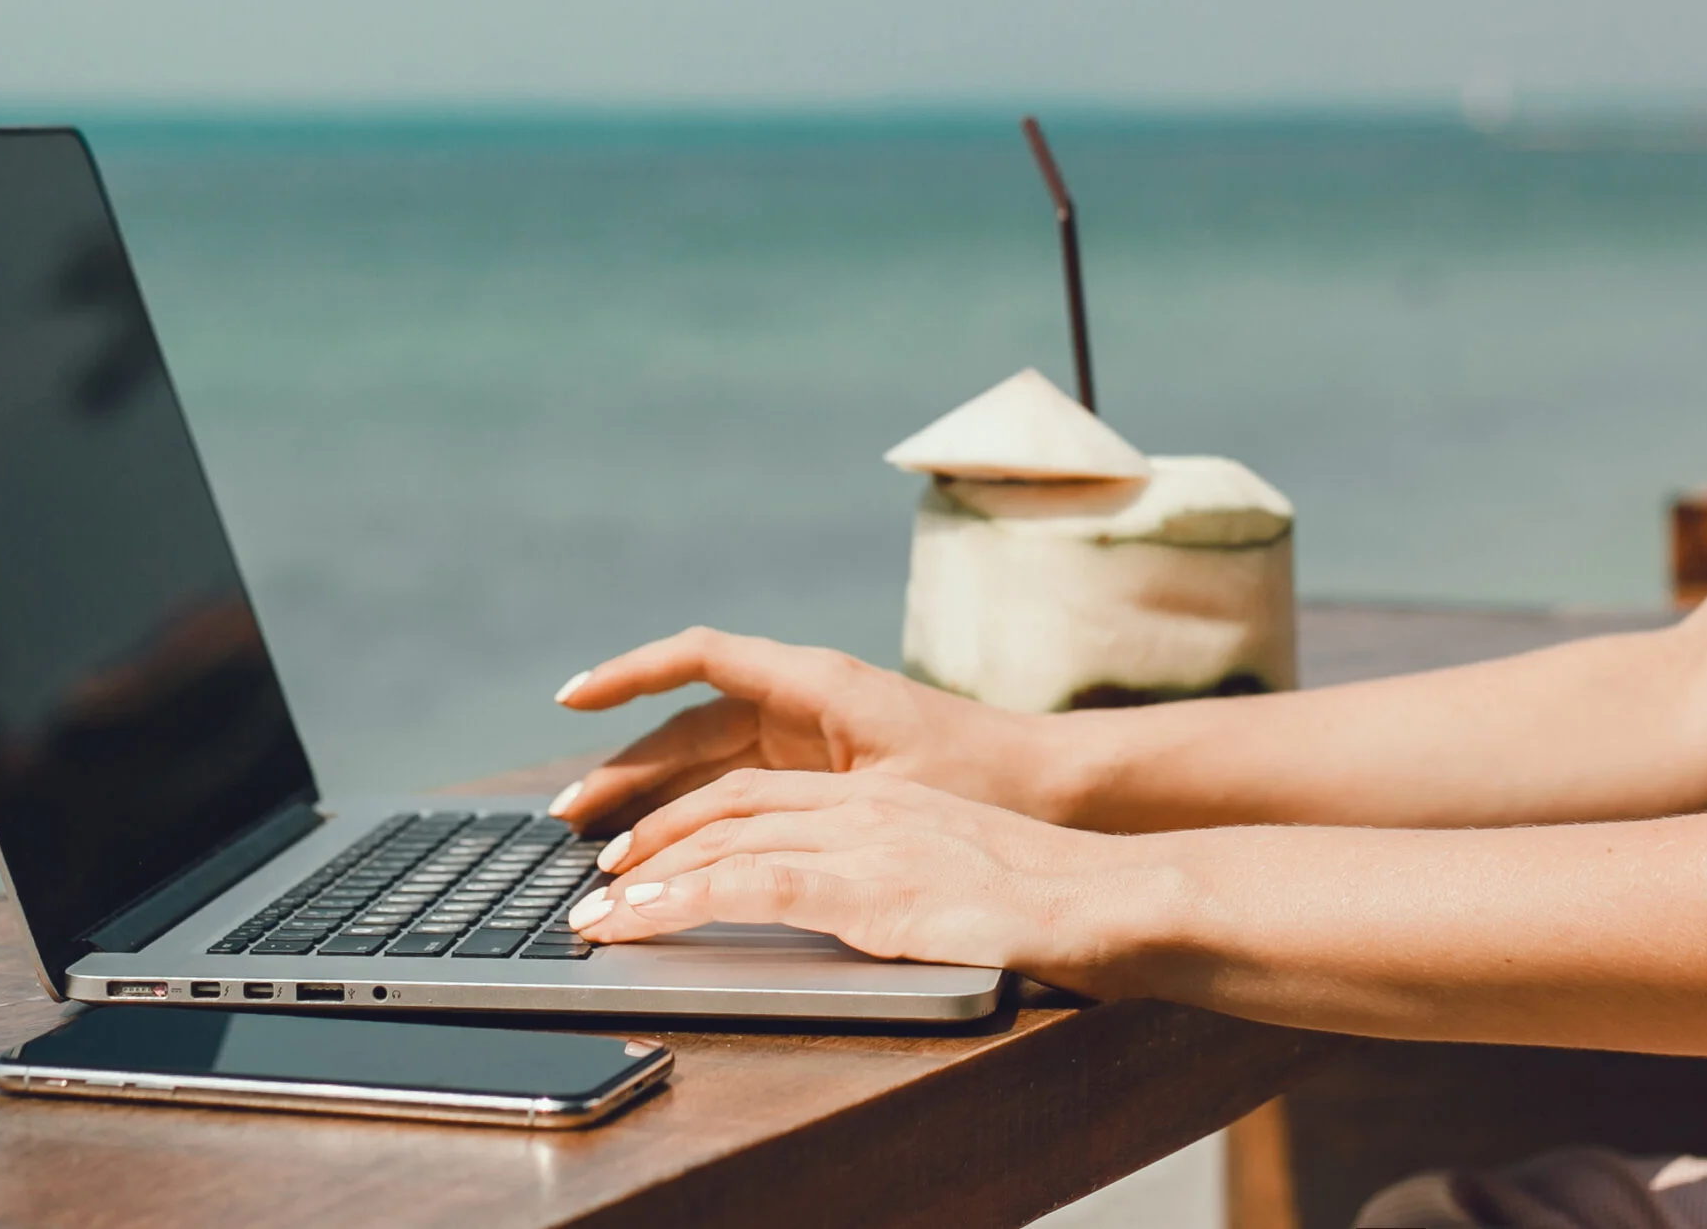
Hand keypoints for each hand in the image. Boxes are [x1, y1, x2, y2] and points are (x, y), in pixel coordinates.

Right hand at [548, 627, 1051, 833]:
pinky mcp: (819, 773)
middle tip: (566, 817)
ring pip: (705, 759)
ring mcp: (807, 737)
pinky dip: (693, 811)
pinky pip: (735, 783)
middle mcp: (802, 700)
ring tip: (592, 840)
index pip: (699, 660)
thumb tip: (726, 828)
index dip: (629, 674)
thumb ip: (810, 804)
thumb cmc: (986, 782)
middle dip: (623, 768)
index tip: (572, 700)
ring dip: (650, 796)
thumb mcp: (893, 795)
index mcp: (815, 684)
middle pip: (688, 726)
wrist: (1057, 788)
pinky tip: (658, 847)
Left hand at [565, 767, 1142, 990]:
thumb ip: (897, 874)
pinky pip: (755, 885)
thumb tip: (853, 904)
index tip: (637, 847)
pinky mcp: (872, 886)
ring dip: (646, 876)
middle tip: (592, 878)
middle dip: (647, 836)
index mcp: (877, 796)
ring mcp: (864, 840)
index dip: (686, 813)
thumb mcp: (956, 870)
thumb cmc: (1053, 898)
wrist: (1114, 894)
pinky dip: (687, 899)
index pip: (755, 788)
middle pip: (725, 803)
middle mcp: (861, 804)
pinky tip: (645, 917)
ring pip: (725, 840)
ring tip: (594, 914)